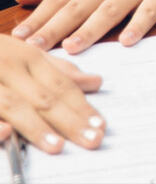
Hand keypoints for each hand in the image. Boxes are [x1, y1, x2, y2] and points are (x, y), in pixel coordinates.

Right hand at [0, 33, 104, 153]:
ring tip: (58, 146)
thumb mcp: (26, 53)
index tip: (101, 124)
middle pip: (44, 98)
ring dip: (36, 128)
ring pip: (14, 106)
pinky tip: (6, 134)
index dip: (81, 105)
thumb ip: (59, 70)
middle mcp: (9, 68)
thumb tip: (96, 82)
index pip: (61, 85)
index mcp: (28, 57)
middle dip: (70, 121)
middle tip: (92, 139)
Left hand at [12, 0, 155, 53]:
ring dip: (91, 29)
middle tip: (35, 48)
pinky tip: (127, 40)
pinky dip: (139, 25)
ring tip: (73, 48)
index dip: (39, 18)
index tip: (19, 38)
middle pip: (80, 5)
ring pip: (111, 9)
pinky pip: (150, 10)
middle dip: (56, 27)